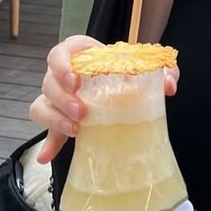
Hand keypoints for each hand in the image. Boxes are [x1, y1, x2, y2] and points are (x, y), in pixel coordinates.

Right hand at [29, 35, 179, 163]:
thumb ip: (162, 70)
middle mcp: (63, 74)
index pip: (59, 54)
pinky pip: (46, 130)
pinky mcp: (59, 118)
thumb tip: (169, 86)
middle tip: (83, 111)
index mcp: (79, 54)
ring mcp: (58, 97)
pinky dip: (48, 144)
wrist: (125, 84)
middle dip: (63, 99)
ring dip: (54, 119)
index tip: (75, 81)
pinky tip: (47, 156)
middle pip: (49, 82)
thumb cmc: (128, 70)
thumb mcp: (145, 66)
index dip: (62, 66)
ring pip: (42, 105)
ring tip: (76, 129)